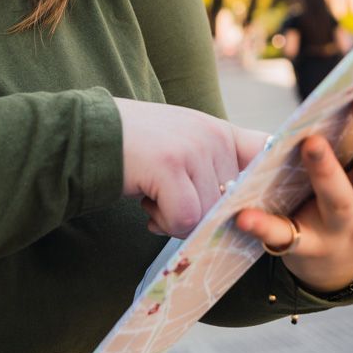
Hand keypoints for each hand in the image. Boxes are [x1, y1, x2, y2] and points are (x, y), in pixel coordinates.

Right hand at [114, 98, 268, 237]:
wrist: (85, 134)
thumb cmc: (133, 149)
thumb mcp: (181, 145)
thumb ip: (211, 167)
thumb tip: (240, 211)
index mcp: (219, 131)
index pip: (266, 155)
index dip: (264, 185)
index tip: (254, 204)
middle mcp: (212, 135)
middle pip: (230, 204)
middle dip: (199, 214)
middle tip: (167, 200)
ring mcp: (192, 148)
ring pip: (207, 215)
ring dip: (176, 219)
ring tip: (153, 197)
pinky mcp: (170, 166)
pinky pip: (184, 218)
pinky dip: (164, 222)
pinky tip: (146, 204)